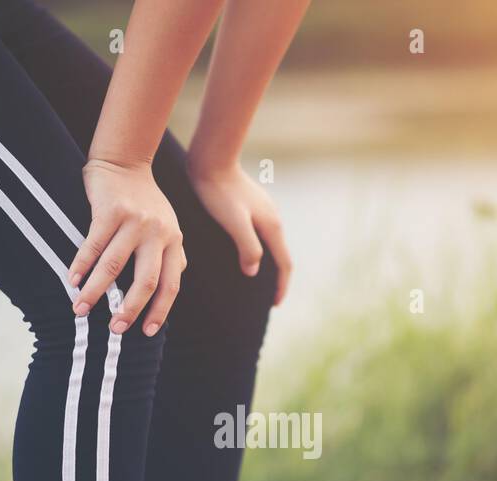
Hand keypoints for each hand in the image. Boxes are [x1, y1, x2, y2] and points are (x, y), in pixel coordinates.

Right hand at [68, 158, 185, 336]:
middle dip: (129, 309)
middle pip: (145, 281)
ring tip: (80, 308)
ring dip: (95, 291)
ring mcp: (135, 222)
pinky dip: (81, 265)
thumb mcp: (167, 227)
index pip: (170, 284)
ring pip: (114, 266)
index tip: (146, 332)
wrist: (124, 162)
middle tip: (115, 329)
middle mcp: (158, 233)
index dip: (159, 311)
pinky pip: (93, 245)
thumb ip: (170, 255)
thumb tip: (169, 287)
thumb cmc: (143, 201)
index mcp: (173, 241)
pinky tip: (71, 280)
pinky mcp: (111, 211)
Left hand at [188, 160, 291, 304]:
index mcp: (272, 226)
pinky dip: (259, 251)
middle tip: (268, 298)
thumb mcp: (234, 223)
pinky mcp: (253, 206)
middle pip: (280, 255)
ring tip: (257, 280)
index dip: (280, 286)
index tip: (274, 305)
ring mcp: (264, 211)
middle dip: (277, 279)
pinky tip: (245, 254)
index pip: (284, 264)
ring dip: (268, 265)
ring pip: (271, 245)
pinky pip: (261, 235)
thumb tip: (254, 271)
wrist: (212, 160)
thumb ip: (248, 247)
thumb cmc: (219, 192)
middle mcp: (273, 219)